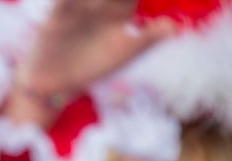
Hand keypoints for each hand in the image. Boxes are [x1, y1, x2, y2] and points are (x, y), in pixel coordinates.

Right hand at [5, 0, 173, 125]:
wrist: (58, 82)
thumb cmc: (94, 68)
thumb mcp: (123, 54)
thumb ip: (146, 39)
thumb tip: (173, 27)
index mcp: (119, 11)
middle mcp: (100, 5)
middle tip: (108, 1)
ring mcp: (79, 7)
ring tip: (95, 1)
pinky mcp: (57, 15)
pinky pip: (63, 1)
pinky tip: (70, 1)